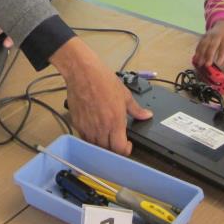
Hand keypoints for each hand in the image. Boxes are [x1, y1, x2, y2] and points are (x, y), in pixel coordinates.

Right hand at [52, 37, 151, 155]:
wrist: (82, 72)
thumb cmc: (103, 80)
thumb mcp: (125, 94)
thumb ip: (136, 109)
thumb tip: (146, 115)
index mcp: (115, 122)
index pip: (120, 149)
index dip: (125, 151)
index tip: (128, 145)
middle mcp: (101, 128)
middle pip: (107, 150)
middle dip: (114, 148)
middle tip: (117, 140)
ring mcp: (87, 127)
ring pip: (95, 146)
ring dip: (102, 144)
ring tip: (106, 135)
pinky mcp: (77, 123)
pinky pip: (84, 137)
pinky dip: (90, 137)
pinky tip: (94, 129)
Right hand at [193, 20, 223, 73]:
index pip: (223, 48)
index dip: (221, 55)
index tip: (219, 63)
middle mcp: (217, 37)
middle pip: (212, 46)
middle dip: (209, 55)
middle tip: (207, 65)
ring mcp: (210, 35)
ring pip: (204, 44)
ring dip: (201, 54)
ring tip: (199, 63)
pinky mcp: (204, 35)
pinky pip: (200, 43)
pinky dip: (197, 50)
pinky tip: (196, 57)